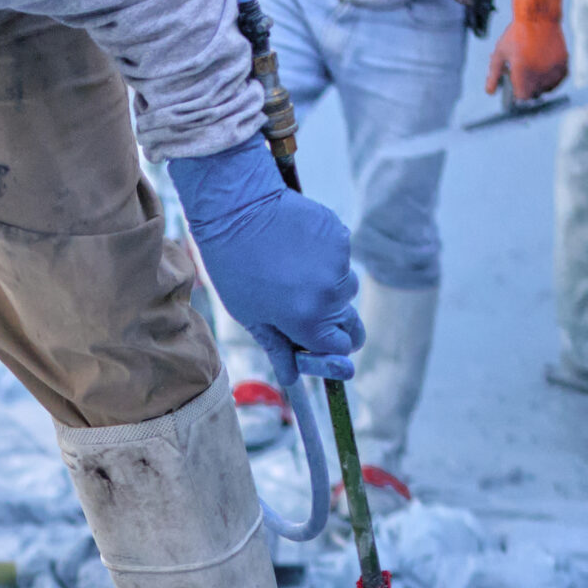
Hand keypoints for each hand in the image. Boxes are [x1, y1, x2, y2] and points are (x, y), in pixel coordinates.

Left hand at [168, 140, 362, 384]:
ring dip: (327, 289)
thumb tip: (292, 378)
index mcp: (309, 321)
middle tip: (307, 312)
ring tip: (293, 273)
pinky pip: (341, 258)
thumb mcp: (251, 316)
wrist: (237, 209)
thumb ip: (279, 348)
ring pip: (345, 288)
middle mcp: (332, 294)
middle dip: (335, 325)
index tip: (314, 346)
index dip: (329, 351)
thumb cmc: (235, 268)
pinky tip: (298, 248)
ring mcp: (339, 263)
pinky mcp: (341, 235)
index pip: (342, 348)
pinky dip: (325, 259)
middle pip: (352, 322)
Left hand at [486, 0, 568, 103]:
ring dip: (541, 86)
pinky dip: (553, 80)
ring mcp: (553, 68)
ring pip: (548, 88)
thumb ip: (494, 75)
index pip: (523, 97)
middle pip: (535, 94)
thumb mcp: (500, 54)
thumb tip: (491, 92)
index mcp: (522, 72)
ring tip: (534, 74)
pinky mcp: (563, 62)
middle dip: (529, 90)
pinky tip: (545, 73)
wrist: (538, 18)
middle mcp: (539, 72)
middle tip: (525, 79)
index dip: (519, 95)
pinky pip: (559, 80)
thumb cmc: (517, 35)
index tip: (517, 90)